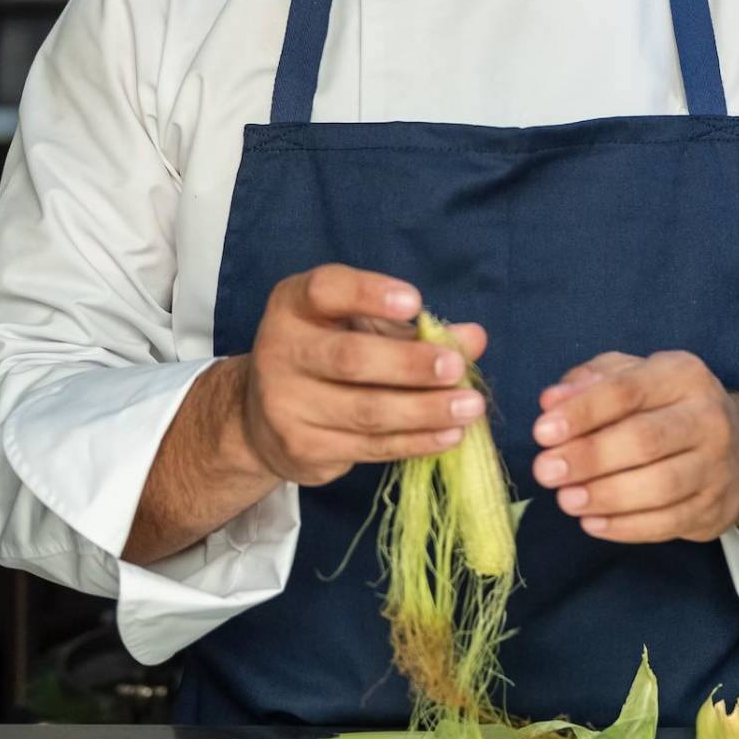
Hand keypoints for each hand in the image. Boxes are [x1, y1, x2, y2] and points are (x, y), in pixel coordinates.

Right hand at [240, 265, 487, 486]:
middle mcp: (280, 350)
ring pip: (366, 410)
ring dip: (425, 410)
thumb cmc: (326, 357)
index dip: (369, 294)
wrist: (263, 419)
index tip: (415, 302)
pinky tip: (450, 434)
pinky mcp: (303, 448)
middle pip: (351, 358)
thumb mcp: (363, 329)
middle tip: (456, 368)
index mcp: (294, 305)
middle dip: (410, 365)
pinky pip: (370, 446)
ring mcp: (286, 404)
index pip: (326, 290)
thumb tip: (474, 338)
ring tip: (470, 406)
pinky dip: (416, 441)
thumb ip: (415, 331)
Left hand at [531, 350, 738, 545]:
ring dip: (605, 496)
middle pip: (644, 440)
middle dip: (589, 457)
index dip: (582, 412)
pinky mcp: (715, 509)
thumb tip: (551, 402)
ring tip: (566, 500)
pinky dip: (625, 527)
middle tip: (545, 471)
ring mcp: (717, 466)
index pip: (628, 390)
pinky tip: (592, 522)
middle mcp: (708, 417)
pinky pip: (667, 523)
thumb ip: (589, 383)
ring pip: (659, 486)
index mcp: (683, 376)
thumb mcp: (633, 377)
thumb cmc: (669, 408)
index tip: (542, 431)